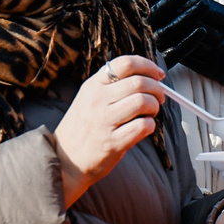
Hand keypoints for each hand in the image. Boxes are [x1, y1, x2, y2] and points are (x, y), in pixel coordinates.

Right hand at [53, 55, 163, 205]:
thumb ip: (111, 85)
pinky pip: (143, 126)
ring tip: (151, 113)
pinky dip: (150, 126)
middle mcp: (98, 100)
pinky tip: (145, 128)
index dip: (148, 66)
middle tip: (159, 97)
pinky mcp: (113, 142)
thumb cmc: (82, 128)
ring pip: (142, 102)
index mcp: (93, 85)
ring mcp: (105, 121)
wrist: (64, 160)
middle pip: (139, 82)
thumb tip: (147, 76)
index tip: (158, 74)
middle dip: (157, 89)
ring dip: (154, 107)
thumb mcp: (88, 98)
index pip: (125, 63)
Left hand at [137, 0, 223, 118]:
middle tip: (155, 2)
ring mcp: (221, 58)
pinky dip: (175, 50)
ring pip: (188, 41)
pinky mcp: (217, 73)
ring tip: (153, 20)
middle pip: (194, 23)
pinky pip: (192, 61)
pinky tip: (161, 43)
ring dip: (170, 31)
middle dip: (175, 12)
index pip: (209, 8)